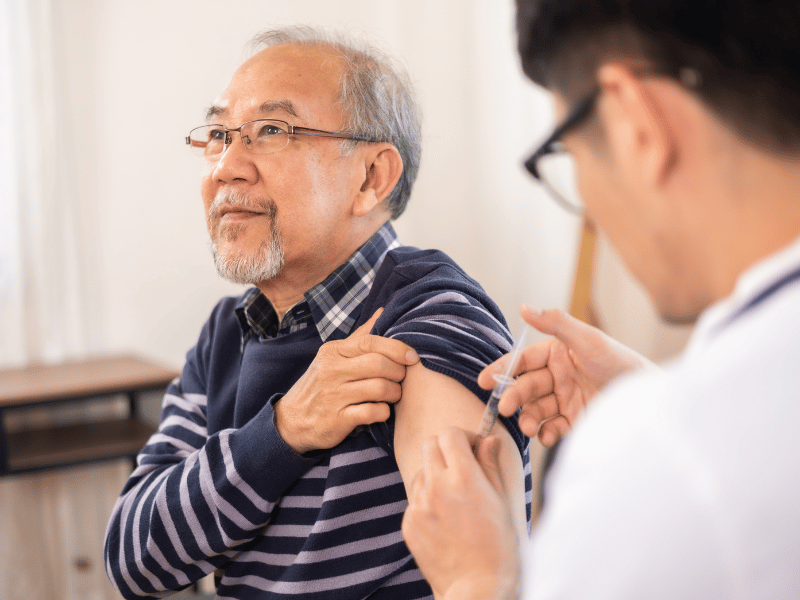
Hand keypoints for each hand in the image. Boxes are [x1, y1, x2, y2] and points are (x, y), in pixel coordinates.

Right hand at [274, 308, 419, 453]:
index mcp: (333, 352)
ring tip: (394, 395)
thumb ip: (360, 336)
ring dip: (394, 393)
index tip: (413, 356)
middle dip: (398, 372)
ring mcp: (334, 396)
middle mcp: (332, 371)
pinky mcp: (337, 420)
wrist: (292, 421)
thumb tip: (383, 311)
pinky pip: (372, 412)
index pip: (370, 342)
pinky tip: (382, 410)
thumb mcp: (334, 357)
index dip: (397, 348)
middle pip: (378, 364)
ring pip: (379, 388)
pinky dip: (384, 412)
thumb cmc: (321, 385)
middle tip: (401, 379)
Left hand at [402, 428, 519, 599]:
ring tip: (454, 498)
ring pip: (420, 472)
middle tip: (460, 465)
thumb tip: (488, 439)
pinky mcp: (408, 523)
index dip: (463, 437)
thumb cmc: (499, 546)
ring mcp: (418, 505)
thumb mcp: (502, 501)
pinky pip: (414, 500)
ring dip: (434, 475)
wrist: (478, 588)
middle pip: (429, 445)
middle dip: (444, 448)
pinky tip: (445, 520)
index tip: (472, 448)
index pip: (450, 434)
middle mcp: (436, 486)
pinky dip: (427, 501)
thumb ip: (490, 465)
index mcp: (463, 477)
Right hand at [479, 306, 654, 446]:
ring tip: (528, 426)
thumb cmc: (620, 361)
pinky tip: (546, 436)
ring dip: (528, 417)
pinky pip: (553, 428)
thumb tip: (525, 307)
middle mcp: (558, 376)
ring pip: (536, 409)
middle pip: (526, 387)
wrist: (648, 397)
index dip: (502, 369)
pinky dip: (546, 433)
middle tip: (506, 408)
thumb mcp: (587, 338)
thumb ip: (555, 323)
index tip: (484, 381)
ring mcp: (566, 399)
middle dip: (514, 397)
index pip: (523, 361)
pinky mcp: (576, 420)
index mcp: (557, 353)